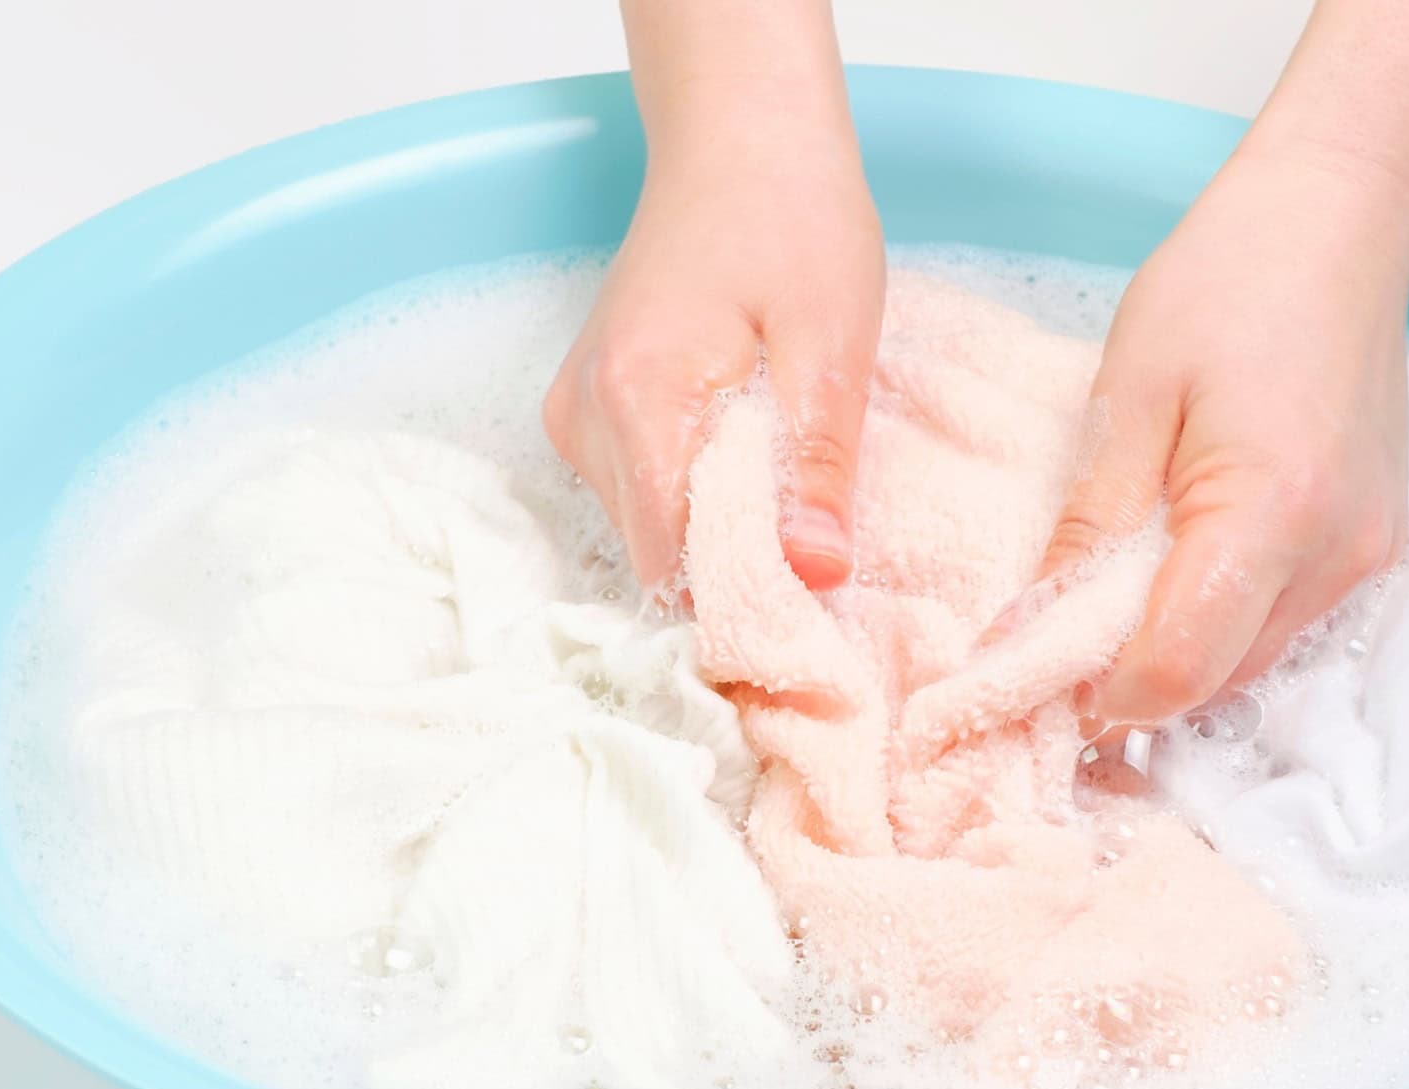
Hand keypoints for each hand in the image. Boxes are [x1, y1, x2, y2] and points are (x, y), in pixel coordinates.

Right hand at [544, 5, 880, 593]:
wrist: (740, 138)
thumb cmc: (792, 218)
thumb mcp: (830, 343)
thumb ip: (815, 467)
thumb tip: (816, 576)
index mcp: (637, 399)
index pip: (667, 560)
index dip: (738, 609)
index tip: (807, 630)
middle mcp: (584, 415)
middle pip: (654, 553)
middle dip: (736, 580)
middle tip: (822, 576)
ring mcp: (577, 413)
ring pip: (648, 530)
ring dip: (719, 540)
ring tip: (795, 514)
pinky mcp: (590, 409)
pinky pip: (643, 491)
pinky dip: (699, 502)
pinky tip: (755, 477)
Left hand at [1046, 150, 1408, 726]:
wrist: (1337, 222)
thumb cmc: (1227, 283)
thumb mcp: (1128, 399)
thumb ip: (1084, 529)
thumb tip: (1025, 636)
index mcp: (1271, 512)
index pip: (1178, 668)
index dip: (1099, 696)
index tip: (1033, 673)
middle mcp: (1335, 554)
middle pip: (1216, 683)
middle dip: (1131, 683)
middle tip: (1055, 641)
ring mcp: (1365, 555)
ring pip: (1250, 664)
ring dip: (1177, 654)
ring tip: (1110, 599)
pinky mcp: (1372, 545)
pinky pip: (1282, 622)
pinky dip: (1221, 620)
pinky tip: (1174, 569)